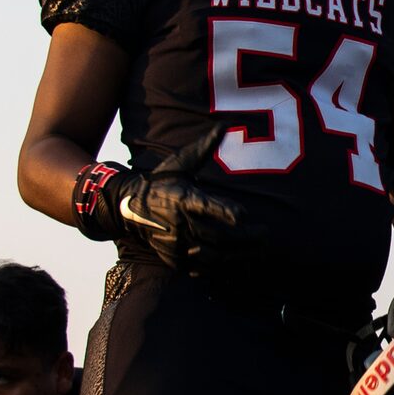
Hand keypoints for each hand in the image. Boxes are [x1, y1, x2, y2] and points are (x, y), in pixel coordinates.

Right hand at [71, 131, 251, 274]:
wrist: (128, 208)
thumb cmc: (161, 182)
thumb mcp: (179, 163)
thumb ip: (203, 149)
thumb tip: (222, 127)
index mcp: (181, 198)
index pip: (205, 206)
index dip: (225, 212)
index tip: (244, 215)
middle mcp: (178, 223)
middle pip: (217, 235)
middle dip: (244, 237)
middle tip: (265, 234)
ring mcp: (175, 244)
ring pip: (213, 255)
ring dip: (238, 254)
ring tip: (259, 250)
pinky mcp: (173, 258)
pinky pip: (201, 267)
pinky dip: (221, 266)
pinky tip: (238, 260)